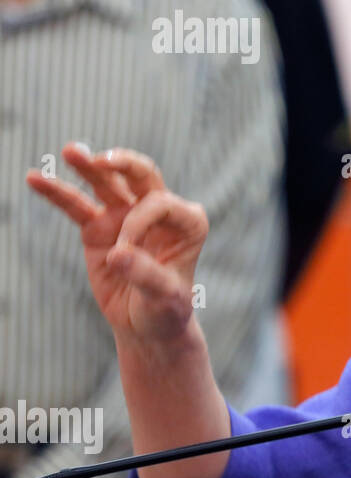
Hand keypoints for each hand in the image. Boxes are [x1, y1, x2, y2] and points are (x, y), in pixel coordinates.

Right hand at [25, 143, 208, 344]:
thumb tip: (116, 255)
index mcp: (189, 223)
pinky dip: (57, 193)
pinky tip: (35, 178)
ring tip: (71, 151)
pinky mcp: (100, 227)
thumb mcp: (165, 297)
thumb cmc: (166, 309)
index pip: (160, 204)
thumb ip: (145, 274)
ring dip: (89, 167)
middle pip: (143, 176)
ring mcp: (128, 216)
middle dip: (124, 164)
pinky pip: (76, 206)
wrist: (148, 326)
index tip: (122, 253)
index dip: (138, 223)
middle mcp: (160, 212)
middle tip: (103, 160)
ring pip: (108, 184)